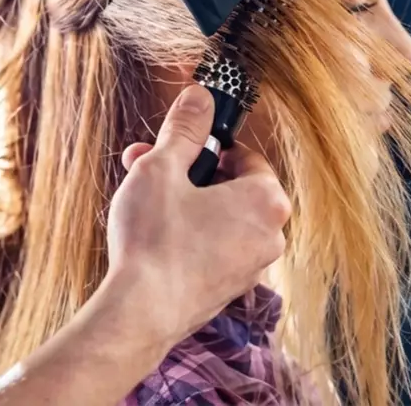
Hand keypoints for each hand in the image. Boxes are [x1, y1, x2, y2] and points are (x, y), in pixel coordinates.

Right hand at [103, 85, 290, 346]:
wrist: (140, 313)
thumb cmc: (156, 239)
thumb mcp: (163, 167)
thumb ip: (185, 129)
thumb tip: (200, 96)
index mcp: (266, 200)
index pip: (245, 156)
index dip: (206, 147)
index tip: (177, 147)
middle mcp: (270, 235)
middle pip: (231, 188)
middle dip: (187, 174)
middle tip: (148, 167)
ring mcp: (250, 268)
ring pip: (219, 219)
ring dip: (183, 203)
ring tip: (141, 201)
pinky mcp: (226, 291)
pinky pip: (211, 250)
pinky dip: (186, 238)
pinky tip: (151, 238)